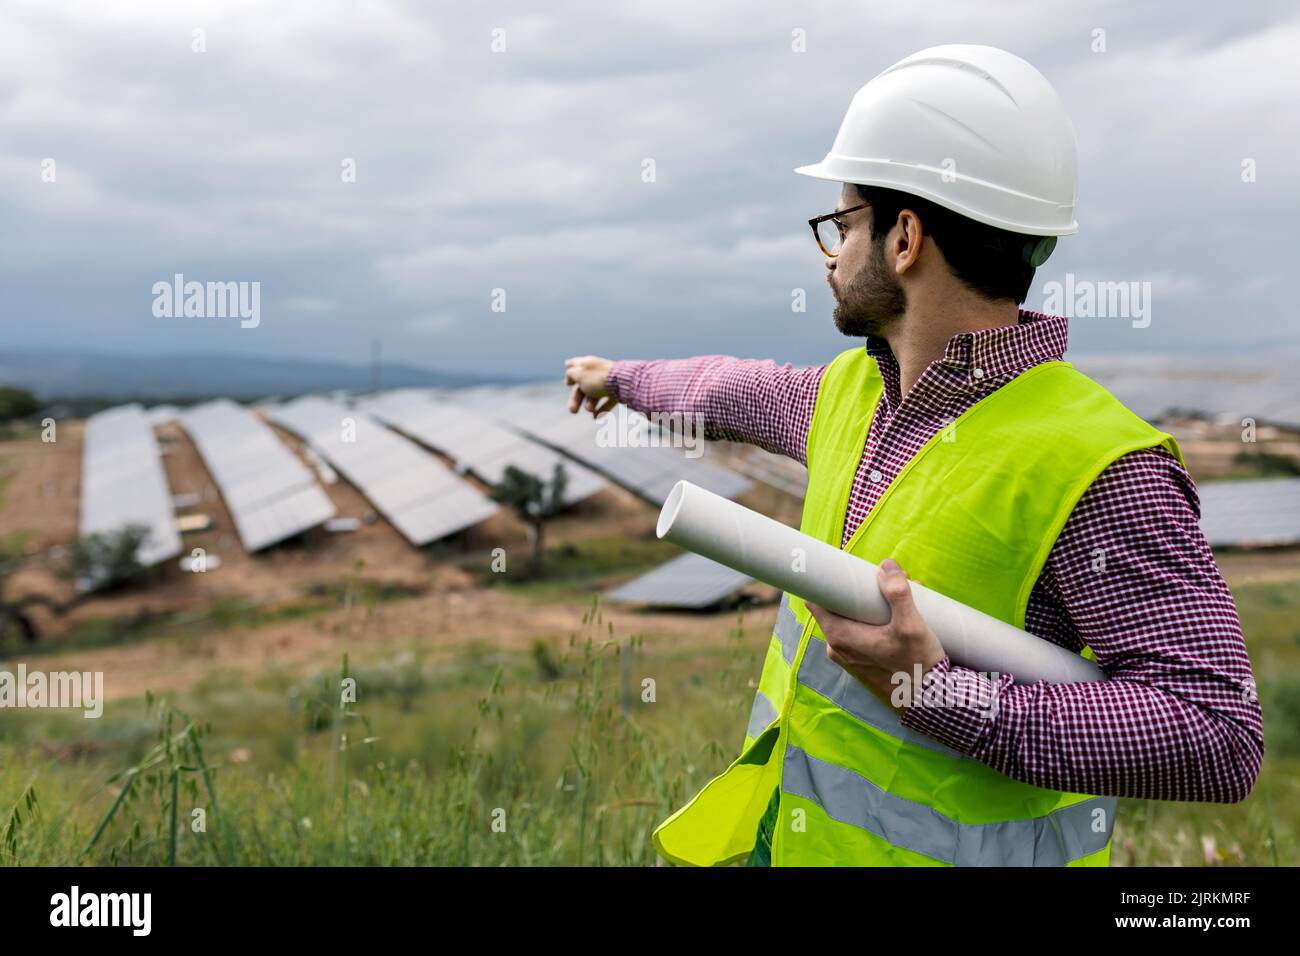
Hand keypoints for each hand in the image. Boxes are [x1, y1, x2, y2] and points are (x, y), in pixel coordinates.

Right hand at [564, 355, 618, 417]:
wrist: (622, 382)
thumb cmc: (597, 378)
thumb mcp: (579, 375)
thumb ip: (571, 374)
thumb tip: (569, 376)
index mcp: (587, 364)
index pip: (575, 364)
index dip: (570, 372)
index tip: (567, 383)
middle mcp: (597, 371)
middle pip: (583, 385)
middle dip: (576, 398)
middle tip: (572, 411)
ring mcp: (608, 381)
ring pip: (595, 393)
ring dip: (590, 403)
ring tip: (589, 410)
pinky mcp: (618, 391)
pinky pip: (608, 400)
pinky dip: (601, 409)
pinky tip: (596, 417)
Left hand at [806, 558, 944, 709]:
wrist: (930, 701)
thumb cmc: (917, 664)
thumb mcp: (911, 626)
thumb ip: (897, 594)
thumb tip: (886, 566)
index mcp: (840, 636)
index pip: (817, 600)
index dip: (826, 582)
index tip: (841, 568)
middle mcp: (837, 648)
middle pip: (837, 607)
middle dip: (859, 591)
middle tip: (886, 580)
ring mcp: (847, 657)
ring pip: (851, 619)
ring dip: (871, 606)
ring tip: (902, 595)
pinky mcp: (860, 663)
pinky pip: (860, 633)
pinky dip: (874, 622)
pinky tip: (900, 615)